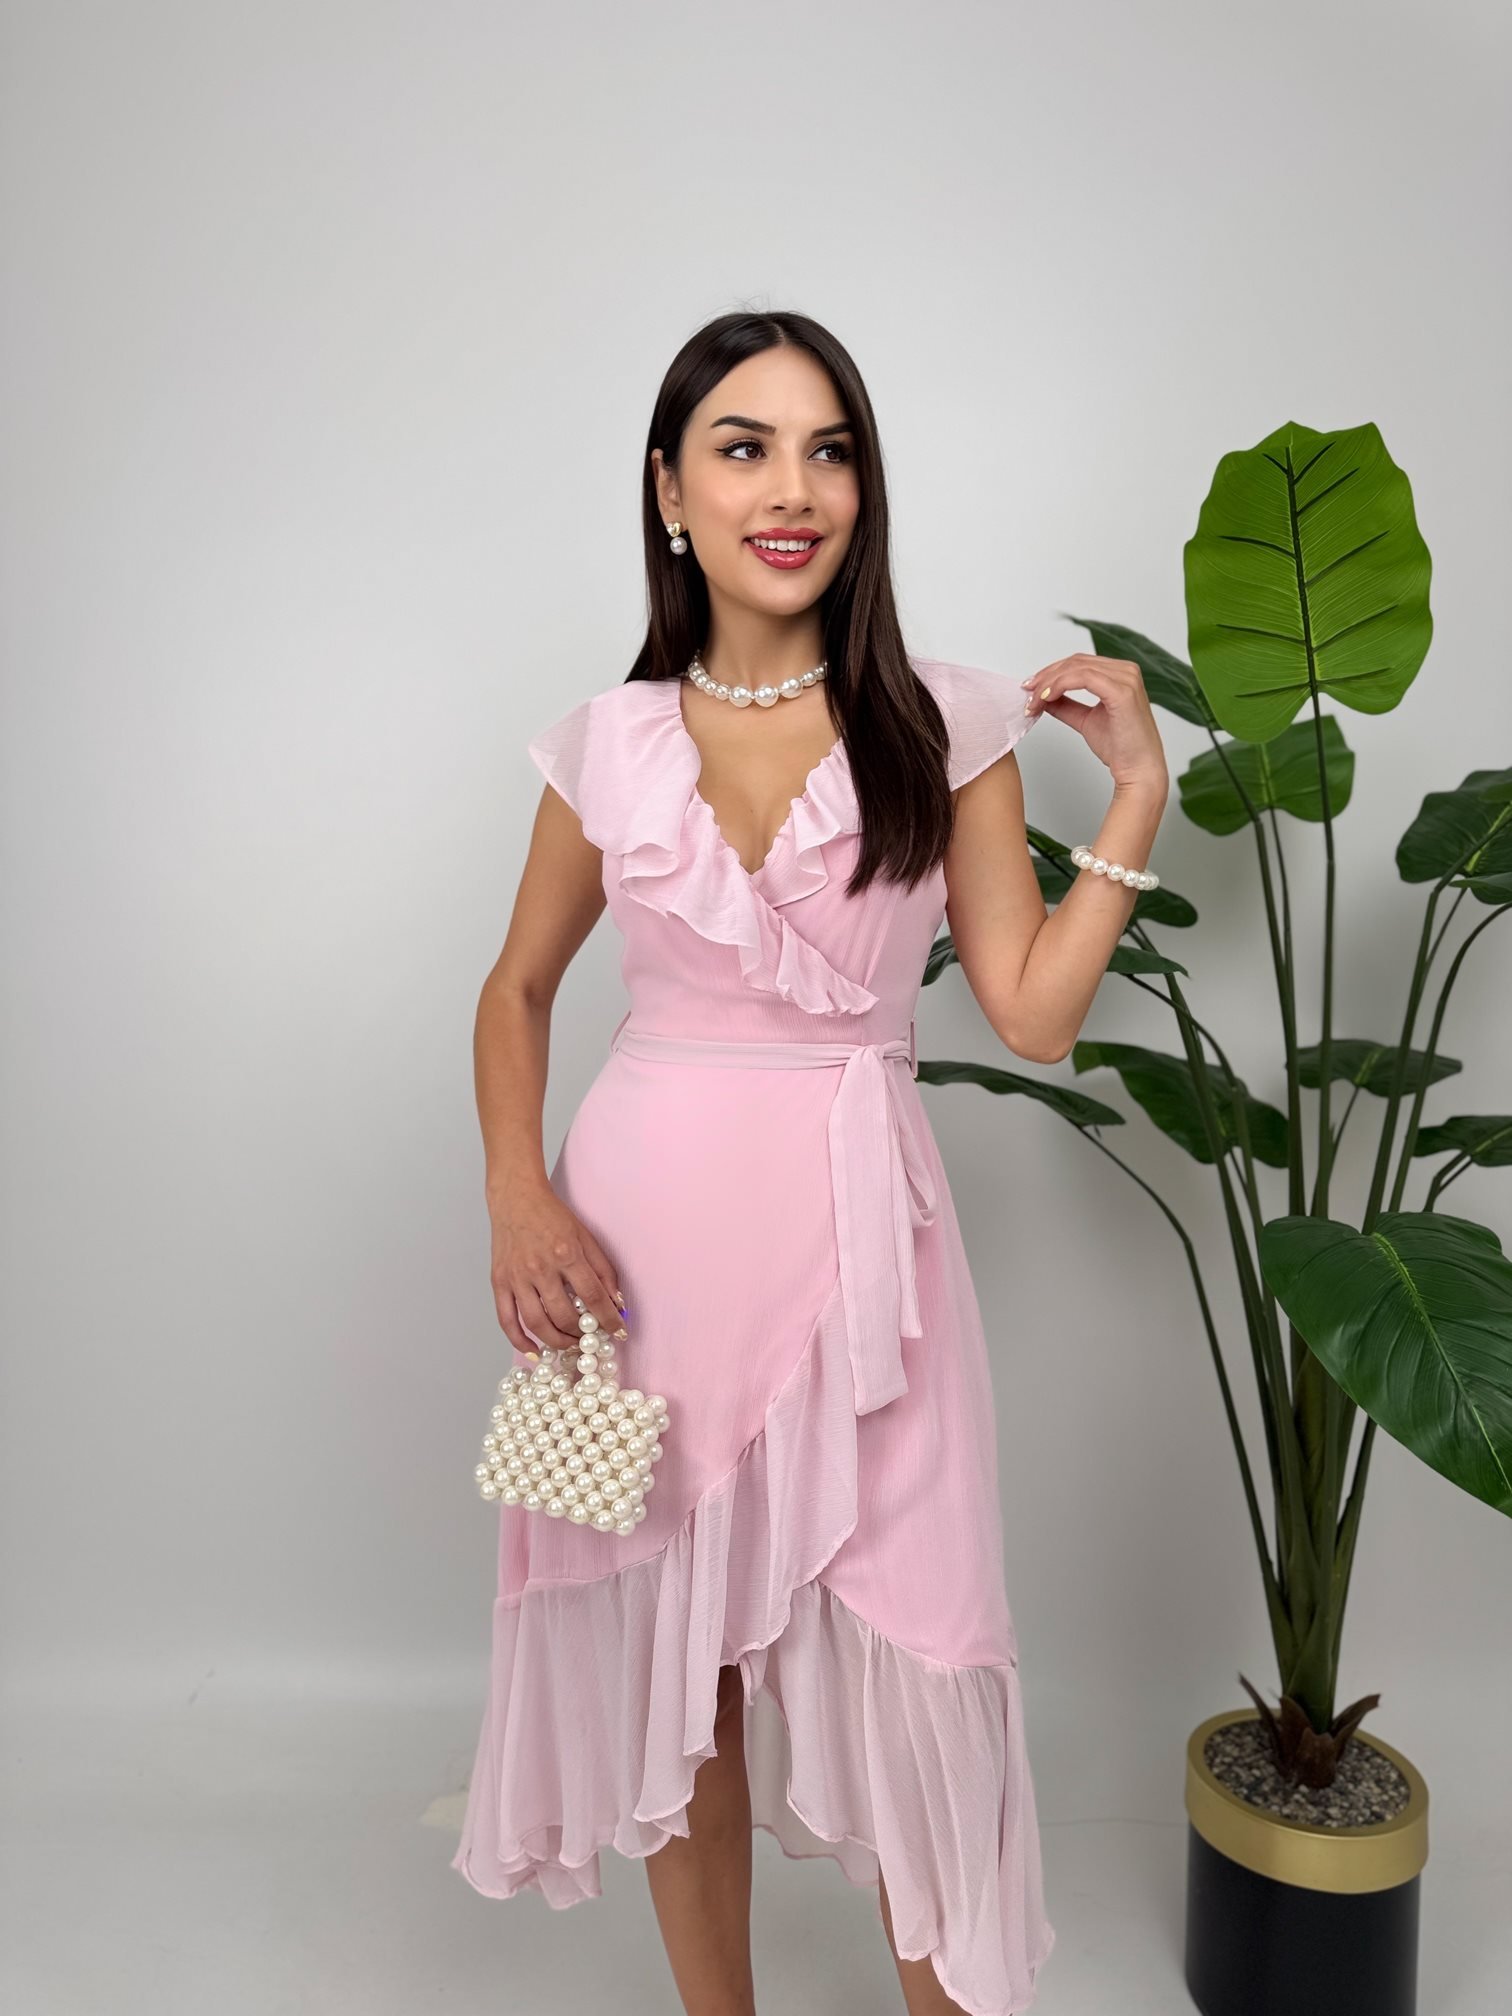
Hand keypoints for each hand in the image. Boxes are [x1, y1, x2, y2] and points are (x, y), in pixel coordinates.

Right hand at [488, 1180, 627, 1356]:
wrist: (516, 1198)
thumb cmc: (553, 1216)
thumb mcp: (586, 1236)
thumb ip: (603, 1270)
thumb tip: (616, 1301)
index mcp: (566, 1254)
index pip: (593, 1296)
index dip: (609, 1319)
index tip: (619, 1332)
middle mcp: (540, 1268)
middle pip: (565, 1315)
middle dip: (582, 1333)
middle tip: (591, 1339)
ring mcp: (517, 1277)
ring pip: (537, 1323)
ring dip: (557, 1341)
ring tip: (570, 1345)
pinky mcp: (499, 1282)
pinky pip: (507, 1320)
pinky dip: (519, 1340)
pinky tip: (534, 1350)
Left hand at [1022, 654, 1167, 793]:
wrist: (1138, 770)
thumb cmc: (1121, 749)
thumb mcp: (1085, 721)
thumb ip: (1066, 706)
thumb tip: (1043, 697)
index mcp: (1121, 674)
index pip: (1079, 663)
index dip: (1051, 673)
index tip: (1030, 689)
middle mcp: (1127, 671)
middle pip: (1075, 662)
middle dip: (1046, 676)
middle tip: (1027, 693)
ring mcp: (1126, 679)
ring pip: (1076, 668)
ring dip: (1049, 682)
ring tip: (1033, 701)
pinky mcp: (1122, 692)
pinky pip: (1083, 678)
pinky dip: (1060, 685)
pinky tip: (1046, 698)